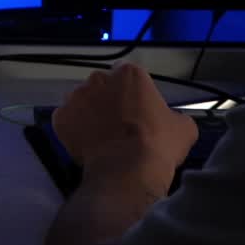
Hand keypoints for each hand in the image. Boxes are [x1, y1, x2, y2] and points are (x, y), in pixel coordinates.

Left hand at [52, 62, 198, 196]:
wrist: (128, 170)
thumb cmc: (158, 144)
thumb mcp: (183, 128)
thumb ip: (173, 115)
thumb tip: (172, 120)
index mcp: (128, 73)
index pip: (131, 77)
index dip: (136, 95)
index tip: (140, 112)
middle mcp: (97, 78)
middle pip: (104, 87)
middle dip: (110, 101)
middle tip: (122, 126)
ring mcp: (74, 97)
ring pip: (84, 102)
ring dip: (91, 115)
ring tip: (105, 138)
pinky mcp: (60, 117)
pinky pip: (69, 121)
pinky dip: (76, 131)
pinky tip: (90, 146)